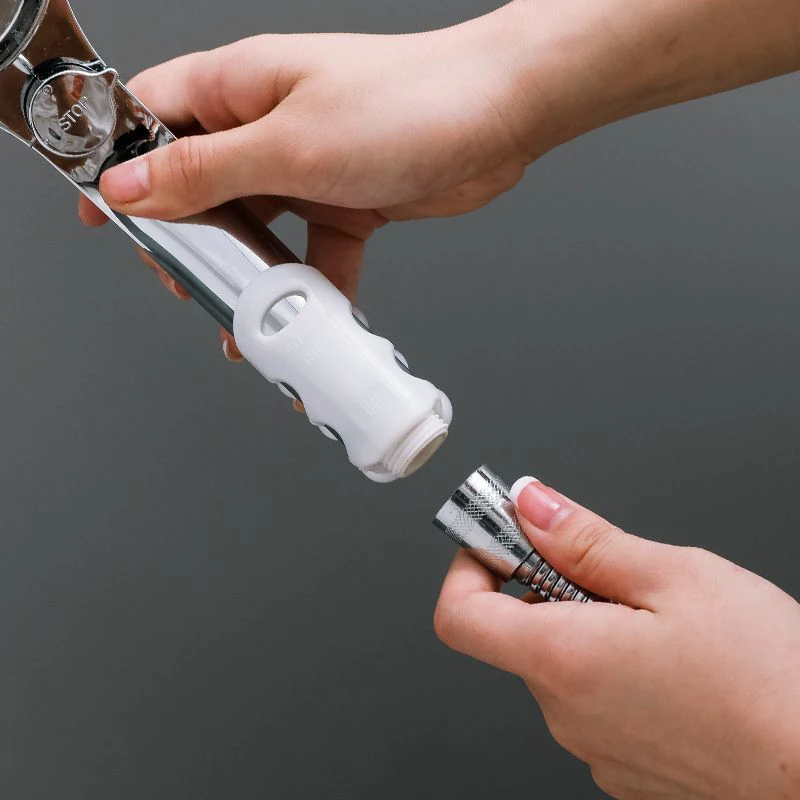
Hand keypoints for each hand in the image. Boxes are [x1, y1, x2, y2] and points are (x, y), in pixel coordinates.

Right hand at [79, 4, 542, 356]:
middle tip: (184, 281)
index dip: (116, 164)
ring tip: (241, 316)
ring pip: (256, 228)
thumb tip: (130, 186)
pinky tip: (306, 318)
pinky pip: (312, 254)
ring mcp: (308, 167)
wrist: (499, 116)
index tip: (102, 215)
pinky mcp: (346, 202)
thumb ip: (205, 172)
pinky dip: (308, 289)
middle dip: (187, 239)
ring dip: (248, 274)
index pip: (150, 120)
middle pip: (200, 186)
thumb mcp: (289, 145)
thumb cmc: (409, 103)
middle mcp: (268, 125)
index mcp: (239, 87)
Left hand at [435, 477, 799, 798]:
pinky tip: (674, 662)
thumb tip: (531, 507)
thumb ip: (585, 540)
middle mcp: (565, 712)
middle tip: (610, 568)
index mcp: (563, 658)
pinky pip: (595, 701)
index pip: (458, 615)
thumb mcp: (676, 577)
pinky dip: (614, 668)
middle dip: (551, 587)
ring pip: (563, 663)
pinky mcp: (625, 766)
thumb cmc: (770, 682)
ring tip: (660, 618)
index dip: (469, 566)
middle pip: (519, 631)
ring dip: (591, 626)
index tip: (501, 540)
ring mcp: (594, 746)